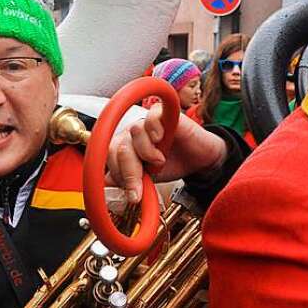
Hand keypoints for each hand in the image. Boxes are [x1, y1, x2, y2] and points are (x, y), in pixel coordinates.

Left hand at [106, 103, 227, 203]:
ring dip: (146, 151)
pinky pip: (151, 116)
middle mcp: (132, 134)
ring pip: (134, 132)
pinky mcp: (163, 113)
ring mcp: (147, 123)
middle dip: (130, 170)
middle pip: (119, 146)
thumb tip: (108, 185)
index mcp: (125, 147)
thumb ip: (129, 180)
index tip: (132, 194)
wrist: (199, 160)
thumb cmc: (172, 165)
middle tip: (142, 186)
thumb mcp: (148, 179)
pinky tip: (161, 138)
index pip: (110, 157)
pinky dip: (154, 129)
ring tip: (159, 160)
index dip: (118, 175)